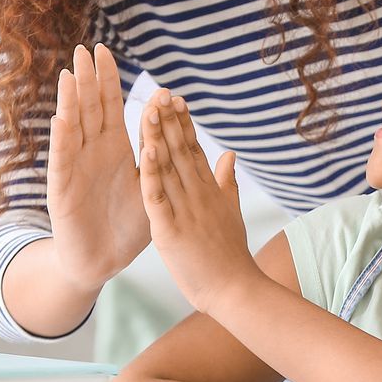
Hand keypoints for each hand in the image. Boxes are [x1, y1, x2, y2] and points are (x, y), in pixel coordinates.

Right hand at [43, 44, 148, 291]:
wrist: (104, 261)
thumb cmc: (127, 223)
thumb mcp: (150, 183)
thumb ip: (158, 152)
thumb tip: (174, 121)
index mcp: (115, 149)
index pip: (111, 106)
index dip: (109, 79)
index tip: (106, 50)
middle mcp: (93, 153)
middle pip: (90, 109)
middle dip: (89, 79)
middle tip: (86, 48)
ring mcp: (76, 168)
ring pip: (73, 128)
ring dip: (71, 101)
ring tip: (72, 73)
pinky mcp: (64, 189)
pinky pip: (63, 161)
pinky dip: (62, 140)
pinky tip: (62, 118)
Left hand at [137, 91, 262, 315]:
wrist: (236, 290)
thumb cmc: (231, 256)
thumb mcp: (231, 212)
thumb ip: (228, 181)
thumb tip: (230, 154)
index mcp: (210, 190)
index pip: (195, 149)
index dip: (184, 123)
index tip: (176, 99)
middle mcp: (199, 194)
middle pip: (181, 150)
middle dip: (169, 120)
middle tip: (160, 91)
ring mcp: (186, 210)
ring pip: (168, 167)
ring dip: (157, 136)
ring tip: (149, 108)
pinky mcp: (171, 229)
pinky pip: (158, 197)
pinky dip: (151, 174)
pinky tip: (146, 151)